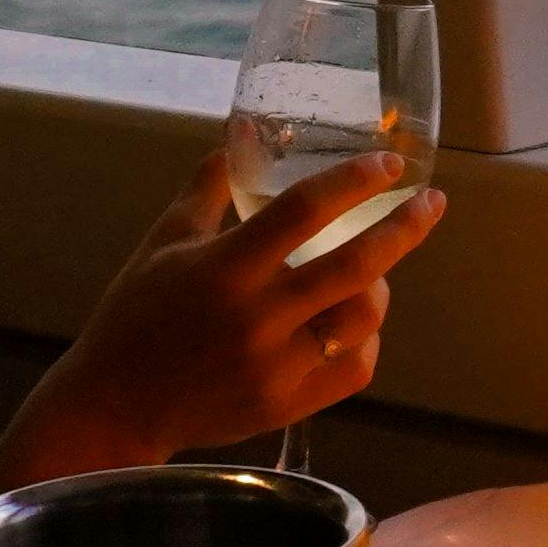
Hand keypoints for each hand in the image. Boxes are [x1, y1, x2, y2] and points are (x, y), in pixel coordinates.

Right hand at [17, 150, 446, 462]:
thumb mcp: (162, 243)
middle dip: (404, 228)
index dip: (354, 182)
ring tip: (378, 269)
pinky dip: (365, 340)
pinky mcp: (286, 405)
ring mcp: (276, 366)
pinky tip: (355, 323)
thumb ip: (206, 191)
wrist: (116, 407)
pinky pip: (354, 369)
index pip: (304, 211)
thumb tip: (236, 139)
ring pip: (362, 319)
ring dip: (381, 286)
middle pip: (354, 265)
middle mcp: (257, 317)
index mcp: (224, 269)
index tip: (389, 164)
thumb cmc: (135, 317)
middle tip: (431, 204)